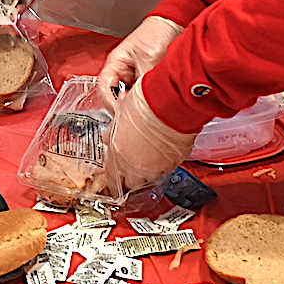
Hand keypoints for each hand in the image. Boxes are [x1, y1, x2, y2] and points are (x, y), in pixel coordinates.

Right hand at [96, 16, 183, 110]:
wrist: (174, 23)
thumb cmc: (157, 33)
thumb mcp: (149, 59)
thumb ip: (144, 82)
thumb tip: (142, 102)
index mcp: (115, 63)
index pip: (104, 89)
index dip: (110, 104)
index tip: (121, 113)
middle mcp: (121, 72)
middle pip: (115, 97)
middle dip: (124, 107)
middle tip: (135, 115)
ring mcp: (133, 77)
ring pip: (129, 98)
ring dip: (135, 104)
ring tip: (145, 110)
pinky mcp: (145, 80)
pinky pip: (140, 96)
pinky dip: (145, 102)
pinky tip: (153, 105)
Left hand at [103, 81, 198, 198]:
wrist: (170, 99)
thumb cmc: (145, 102)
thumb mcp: (119, 115)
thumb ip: (113, 134)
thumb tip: (109, 138)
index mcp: (118, 154)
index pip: (112, 177)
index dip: (114, 178)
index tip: (115, 177)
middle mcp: (136, 165)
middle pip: (131, 183)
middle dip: (130, 177)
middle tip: (132, 167)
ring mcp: (157, 167)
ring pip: (149, 178)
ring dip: (147, 171)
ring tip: (149, 155)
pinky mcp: (174, 163)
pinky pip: (166, 169)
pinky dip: (163, 164)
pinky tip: (162, 150)